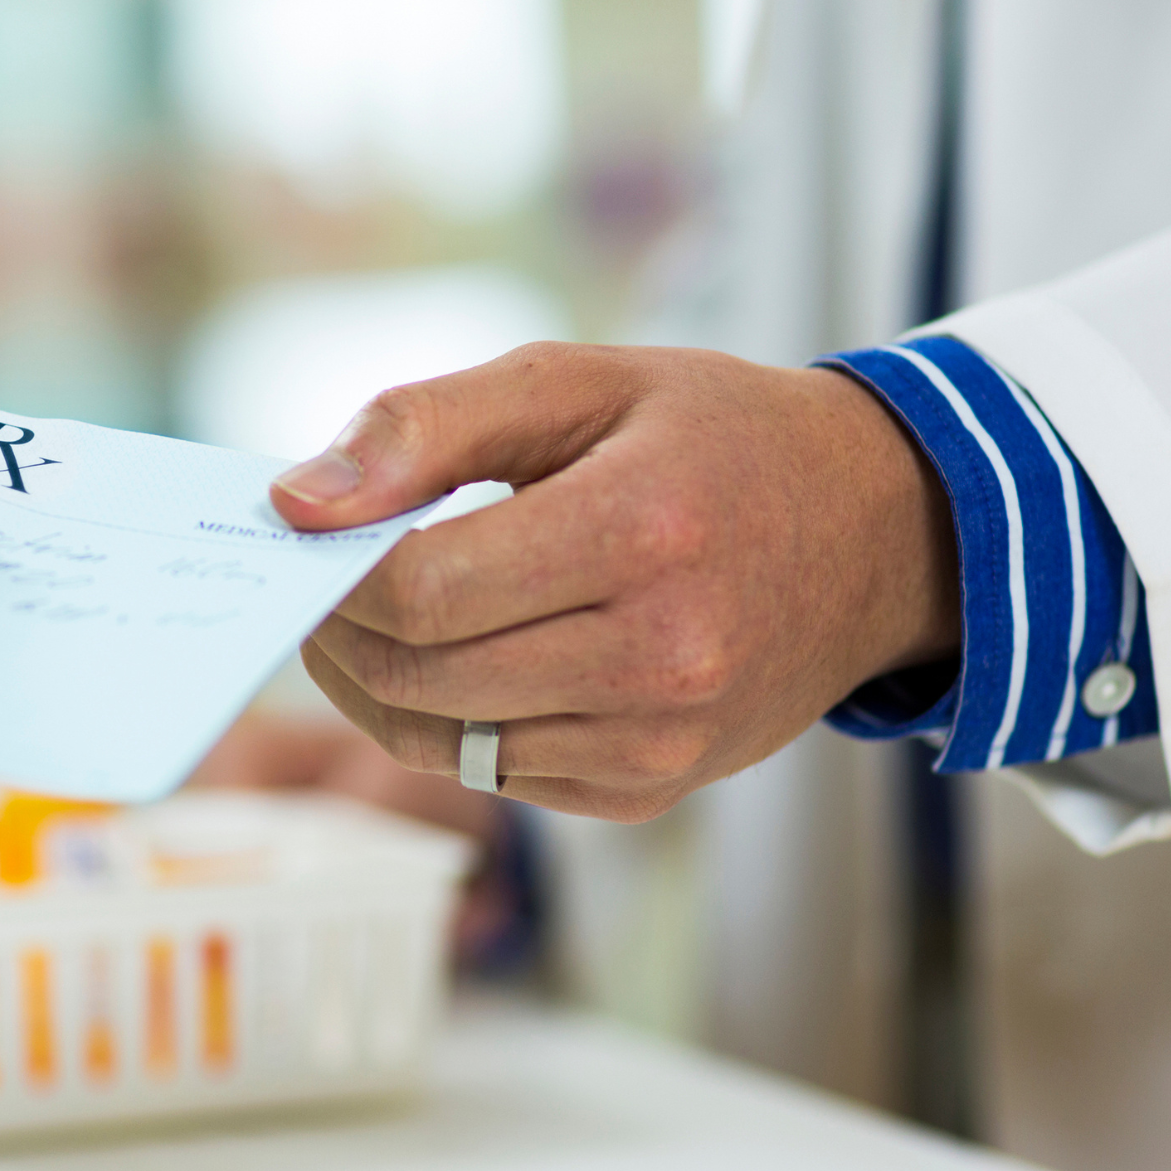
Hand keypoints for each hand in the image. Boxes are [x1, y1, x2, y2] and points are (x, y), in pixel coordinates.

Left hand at [268, 342, 958, 822]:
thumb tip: (294, 502)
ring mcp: (663, 739)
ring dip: (383, 686)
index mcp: (639, 530)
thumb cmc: (711, 438)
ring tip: (380, 620)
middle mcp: (661, 655)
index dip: (339, 573)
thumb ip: (423, 426)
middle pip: (422, 677)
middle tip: (320, 584)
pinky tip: (470, 661)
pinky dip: (457, 725)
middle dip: (340, 634)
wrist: (876, 533)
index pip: (424, 590)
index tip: (310, 537)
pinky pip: (502, 777)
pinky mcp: (656, 789)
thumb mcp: (576, 381)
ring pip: (446, 743)